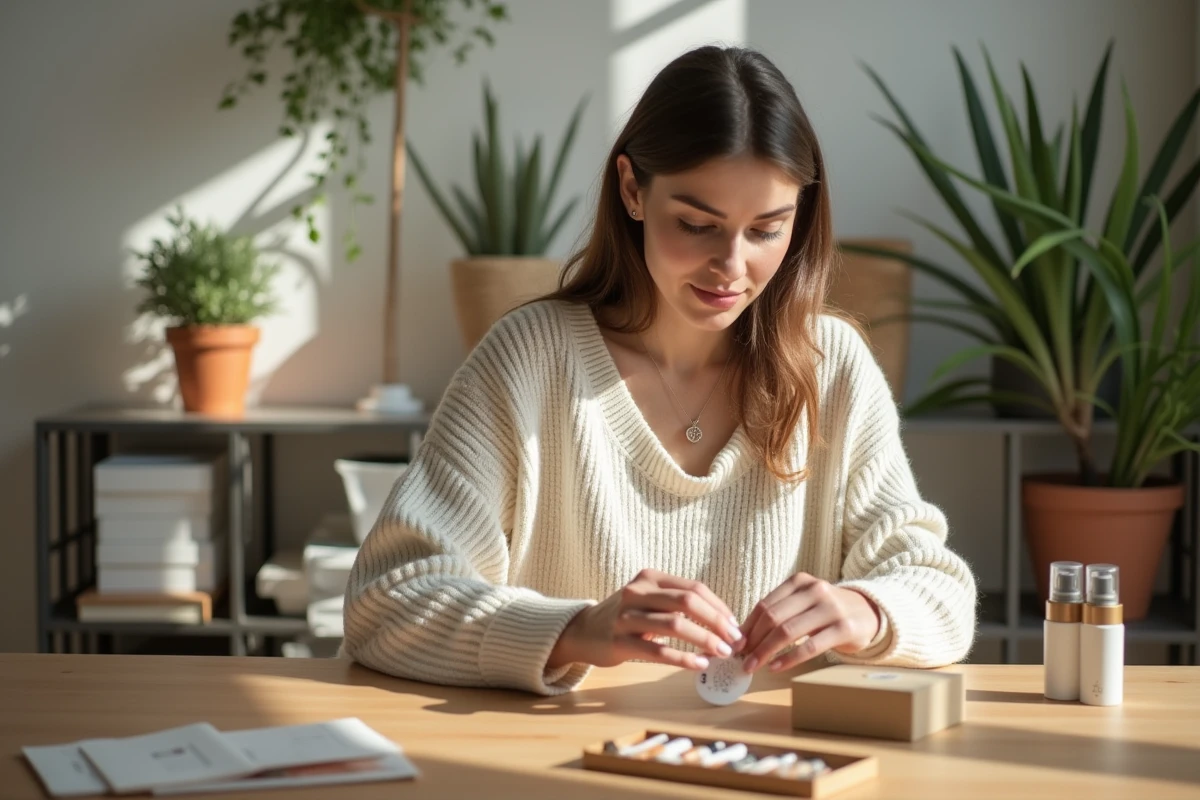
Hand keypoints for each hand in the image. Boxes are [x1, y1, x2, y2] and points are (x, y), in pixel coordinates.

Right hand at [547, 569, 744, 671]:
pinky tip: (699, 665)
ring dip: (704, 640)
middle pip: (688, 602)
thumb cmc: (626, 617)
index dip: (719, 608)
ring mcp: (626, 616)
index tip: (736, 627)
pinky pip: (657, 651)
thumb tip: (724, 621)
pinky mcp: (619, 641)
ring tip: (722, 653)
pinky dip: (682, 658)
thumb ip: (679, 604)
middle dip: (717, 622)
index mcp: (650, 578)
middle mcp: (637, 592)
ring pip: (675, 625)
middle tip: (734, 641)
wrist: (583, 631)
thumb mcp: (650, 600)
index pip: (694, 588)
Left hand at [739, 574, 880, 673]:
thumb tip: (745, 636)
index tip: (735, 644)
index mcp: (799, 581)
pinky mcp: (843, 628)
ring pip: (788, 631)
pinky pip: (810, 646)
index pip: (765, 605)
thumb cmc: (827, 610)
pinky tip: (776, 668)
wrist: (868, 612)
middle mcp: (814, 590)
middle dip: (753, 641)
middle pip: (773, 617)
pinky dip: (789, 658)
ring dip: (766, 651)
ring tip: (753, 666)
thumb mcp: (804, 602)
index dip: (747, 627)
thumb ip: (780, 612)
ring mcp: (830, 608)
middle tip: (741, 659)